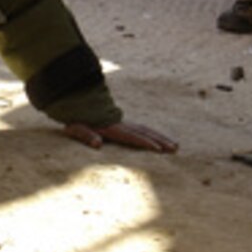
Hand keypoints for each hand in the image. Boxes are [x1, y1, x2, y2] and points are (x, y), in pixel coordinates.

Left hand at [64, 121, 178, 152]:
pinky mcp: (124, 124)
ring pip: (146, 130)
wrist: (77, 102)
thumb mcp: (76, 128)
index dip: (144, 143)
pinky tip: (162, 140)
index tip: (158, 149)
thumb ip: (86, 135)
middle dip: (160, 141)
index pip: (131, 136)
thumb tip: (98, 144)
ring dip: (161, 138)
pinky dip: (154, 134)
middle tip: (174, 148)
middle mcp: (121, 124)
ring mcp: (124, 123)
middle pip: (144, 132)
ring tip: (176, 146)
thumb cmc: (76, 119)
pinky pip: (143, 130)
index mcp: (110, 127)